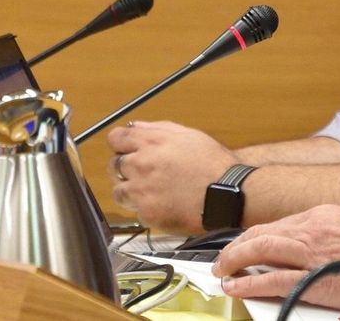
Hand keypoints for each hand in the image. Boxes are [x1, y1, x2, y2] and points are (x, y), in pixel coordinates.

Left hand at [106, 120, 237, 233]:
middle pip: (113, 165)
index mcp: (152, 142)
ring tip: (151, 191)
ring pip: (118, 191)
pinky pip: (135, 210)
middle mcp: (142, 165)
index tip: (124, 148)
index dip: (120, 143)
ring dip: (130, 190)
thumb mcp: (190, 135)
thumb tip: (137, 126)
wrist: (226, 194)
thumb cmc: (214, 164)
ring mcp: (141, 190)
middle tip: (142, 172)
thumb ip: (159, 128)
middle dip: (125, 167)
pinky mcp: (146, 213)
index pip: (116, 138)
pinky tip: (163, 203)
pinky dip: (145, 208)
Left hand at [213, 205, 339, 309]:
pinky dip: (248, 282)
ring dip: (235, 260)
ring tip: (222, 270)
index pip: (281, 224)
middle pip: (263, 233)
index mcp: (323, 216)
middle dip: (238, 246)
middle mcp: (312, 228)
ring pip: (260, 249)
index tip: (248, 244)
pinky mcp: (314, 278)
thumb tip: (322, 243)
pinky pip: (271, 278)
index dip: (258, 235)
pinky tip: (235, 286)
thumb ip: (333, 232)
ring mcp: (311, 252)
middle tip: (225, 258)